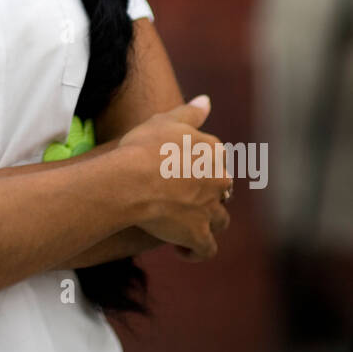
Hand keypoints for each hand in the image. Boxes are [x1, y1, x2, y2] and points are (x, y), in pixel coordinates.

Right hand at [116, 96, 231, 261]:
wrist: (132, 179)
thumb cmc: (143, 147)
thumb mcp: (165, 120)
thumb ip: (190, 113)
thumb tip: (206, 101)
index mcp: (212, 151)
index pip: (216, 160)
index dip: (199, 168)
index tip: (180, 172)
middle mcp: (218, 179)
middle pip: (221, 191)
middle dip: (206, 195)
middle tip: (178, 198)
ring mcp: (210, 209)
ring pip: (219, 220)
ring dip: (205, 223)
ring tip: (182, 225)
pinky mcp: (199, 234)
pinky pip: (206, 249)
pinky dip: (195, 251)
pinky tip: (180, 249)